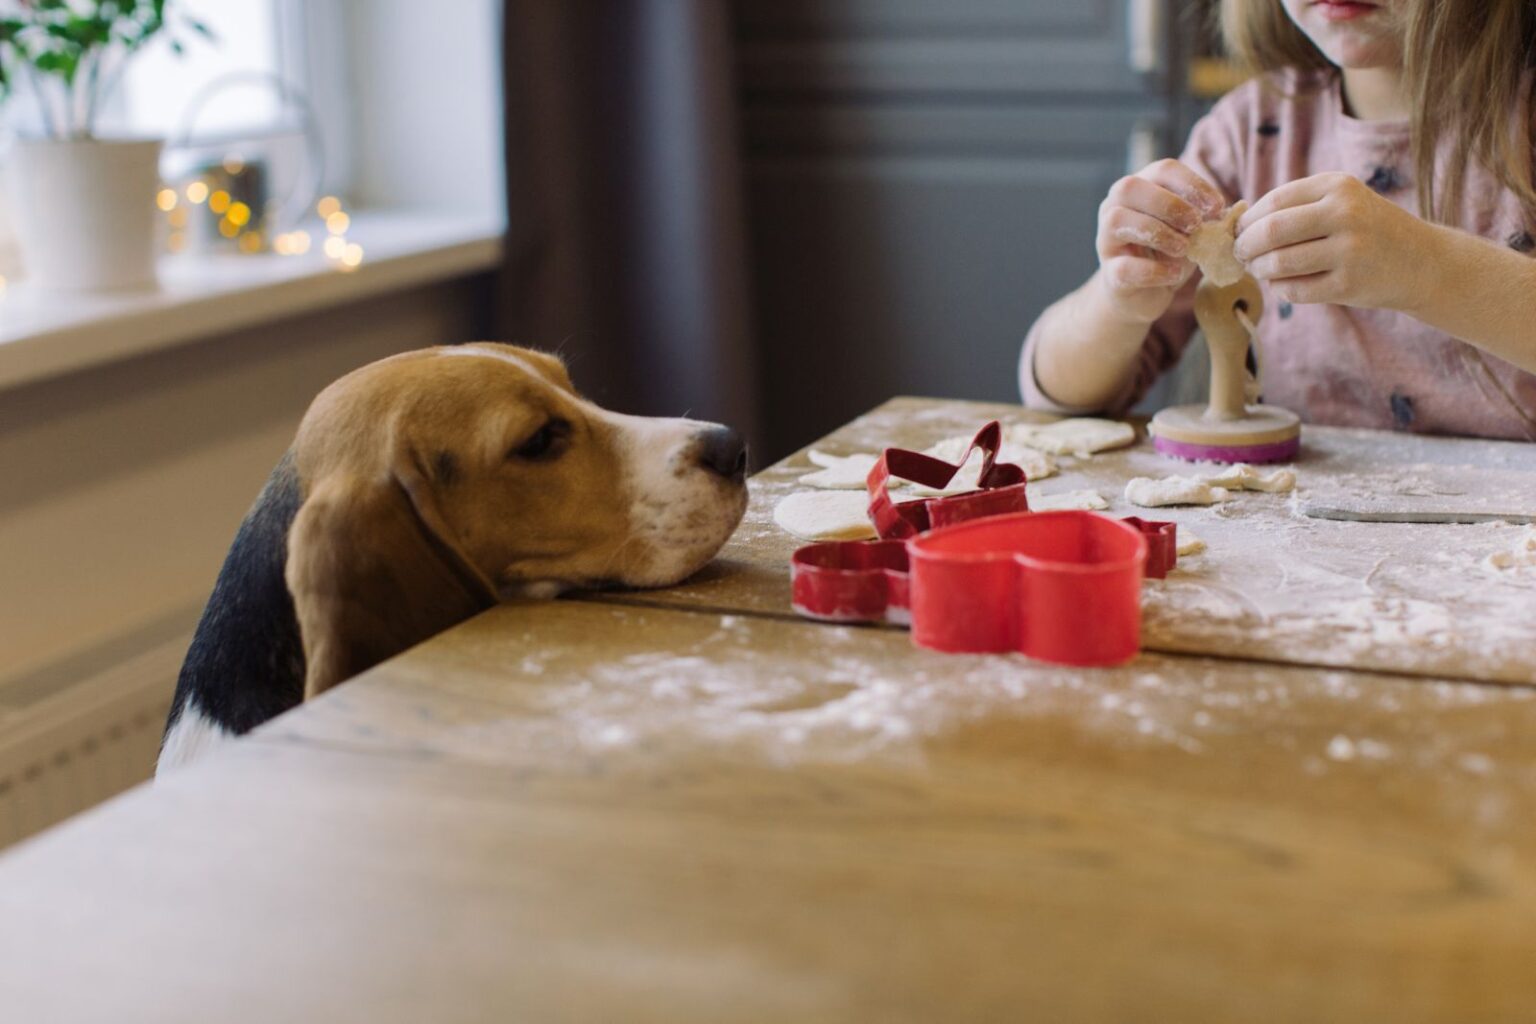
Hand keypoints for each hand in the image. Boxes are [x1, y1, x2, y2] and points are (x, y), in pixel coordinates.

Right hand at [1096, 159, 1227, 323]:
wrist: (1145, 294)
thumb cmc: (1169, 253)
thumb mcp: (1192, 230)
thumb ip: (1208, 217)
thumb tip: (1234, 212)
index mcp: (1140, 189)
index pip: (1162, 170)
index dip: (1191, 184)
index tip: (1217, 207)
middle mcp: (1114, 208)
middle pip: (1130, 187)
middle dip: (1170, 204)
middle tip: (1196, 225)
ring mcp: (1106, 240)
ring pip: (1119, 221)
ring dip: (1158, 233)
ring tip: (1185, 248)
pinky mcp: (1109, 274)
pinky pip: (1124, 267)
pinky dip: (1154, 270)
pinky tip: (1174, 273)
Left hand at [1234, 172, 1436, 310]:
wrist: (1423, 262)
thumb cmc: (1369, 231)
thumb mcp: (1342, 203)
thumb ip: (1297, 207)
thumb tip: (1237, 224)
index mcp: (1338, 186)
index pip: (1274, 201)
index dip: (1248, 221)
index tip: (1238, 232)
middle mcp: (1345, 213)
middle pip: (1271, 231)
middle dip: (1246, 246)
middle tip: (1241, 255)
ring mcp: (1349, 250)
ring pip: (1279, 263)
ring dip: (1260, 270)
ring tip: (1260, 270)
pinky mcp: (1349, 284)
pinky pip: (1295, 291)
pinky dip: (1280, 290)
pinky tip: (1283, 285)